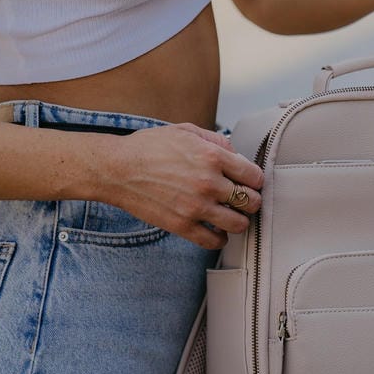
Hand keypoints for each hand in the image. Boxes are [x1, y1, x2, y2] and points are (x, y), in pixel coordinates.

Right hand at [97, 123, 263, 250]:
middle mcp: (209, 183)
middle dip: (251, 200)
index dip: (254, 180)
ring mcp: (196, 207)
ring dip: (238, 221)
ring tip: (230, 215)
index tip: (248, 182)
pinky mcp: (182, 225)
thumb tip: (237, 155)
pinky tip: (215, 229)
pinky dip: (220, 238)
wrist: (118, 169)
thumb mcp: (186, 131)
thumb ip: (216, 140)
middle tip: (242, 200)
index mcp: (212, 156)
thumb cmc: (149, 147)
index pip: (255, 176)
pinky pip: (214, 241)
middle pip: (252, 201)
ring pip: (239, 224)